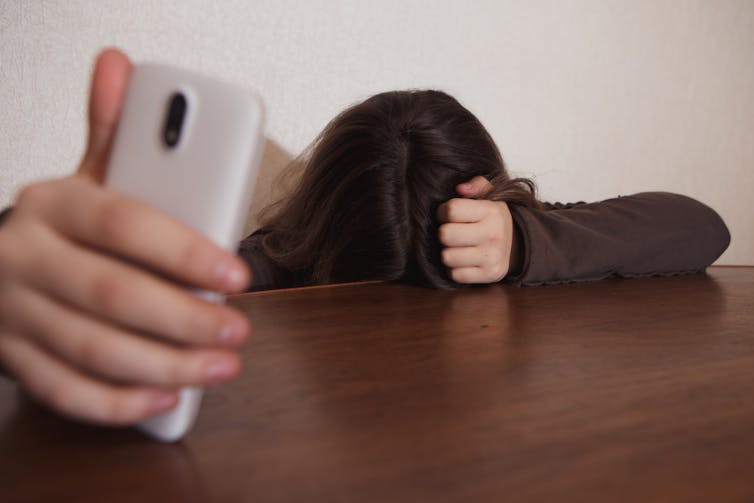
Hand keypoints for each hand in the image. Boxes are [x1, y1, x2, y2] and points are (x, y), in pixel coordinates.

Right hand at [0, 49, 251, 424]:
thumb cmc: (60, 225)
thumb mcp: (82, 175)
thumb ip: (111, 132)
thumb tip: (119, 65)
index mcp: (52, 204)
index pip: (123, 224)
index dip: (184, 252)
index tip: (237, 274)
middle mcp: (25, 258)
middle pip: (113, 294)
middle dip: (185, 319)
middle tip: (239, 329)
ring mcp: (14, 314)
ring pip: (94, 350)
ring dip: (167, 365)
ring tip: (222, 366)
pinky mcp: (13, 359)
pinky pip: (64, 391)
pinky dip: (118, 402)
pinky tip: (167, 397)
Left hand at [437, 176, 517, 283]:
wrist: (518, 245)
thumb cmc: (494, 219)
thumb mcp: (490, 196)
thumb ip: (476, 185)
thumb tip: (461, 189)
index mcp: (491, 212)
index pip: (451, 210)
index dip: (443, 212)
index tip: (448, 215)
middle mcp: (492, 235)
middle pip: (445, 235)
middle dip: (444, 233)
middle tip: (452, 232)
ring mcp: (491, 257)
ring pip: (447, 257)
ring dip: (448, 252)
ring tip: (458, 247)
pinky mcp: (489, 275)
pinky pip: (455, 275)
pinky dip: (455, 269)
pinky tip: (464, 260)